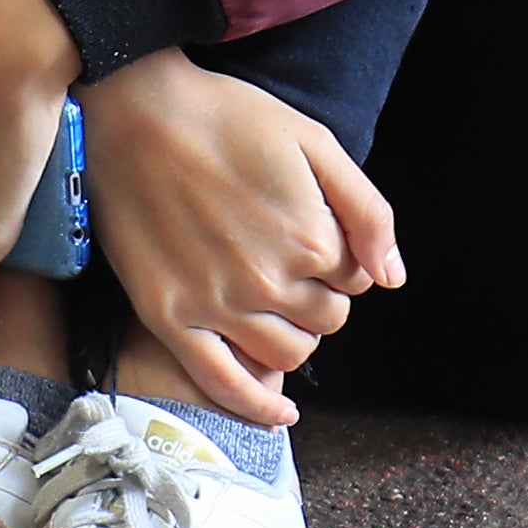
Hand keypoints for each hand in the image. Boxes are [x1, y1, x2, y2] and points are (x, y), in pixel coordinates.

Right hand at [76, 51, 403, 427]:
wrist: (135, 112)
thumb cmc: (228, 117)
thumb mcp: (315, 143)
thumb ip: (365, 211)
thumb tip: (391, 277)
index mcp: (311, 238)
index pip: (356, 280)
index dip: (342, 259)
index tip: (316, 234)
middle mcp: (268, 281)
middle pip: (326, 320)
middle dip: (320, 296)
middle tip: (289, 262)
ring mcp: (216, 305)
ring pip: (287, 354)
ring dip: (294, 336)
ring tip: (274, 304)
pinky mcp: (170, 318)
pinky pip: (222, 383)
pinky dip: (256, 406)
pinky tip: (279, 415)